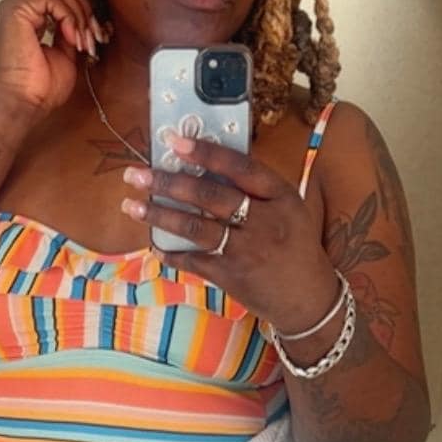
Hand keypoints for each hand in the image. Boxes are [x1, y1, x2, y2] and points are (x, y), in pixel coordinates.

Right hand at [0, 0, 102, 126]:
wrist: (25, 102)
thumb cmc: (41, 86)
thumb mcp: (67, 52)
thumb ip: (72, 27)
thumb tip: (84, 14)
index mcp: (29, 15)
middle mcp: (19, 7)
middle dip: (84, 10)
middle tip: (92, 38)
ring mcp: (15, 6)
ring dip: (79, 17)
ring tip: (82, 42)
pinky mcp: (15, 9)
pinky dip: (68, 18)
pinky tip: (70, 37)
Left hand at [120, 133, 337, 335]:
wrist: (310, 299)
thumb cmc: (296, 247)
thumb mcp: (289, 209)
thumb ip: (256, 189)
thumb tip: (206, 166)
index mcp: (281, 197)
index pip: (240, 167)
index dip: (206, 153)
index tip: (174, 142)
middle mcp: (264, 222)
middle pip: (210, 196)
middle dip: (168, 183)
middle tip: (136, 174)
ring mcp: (247, 251)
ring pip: (196, 228)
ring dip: (160, 215)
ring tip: (132, 205)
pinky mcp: (232, 277)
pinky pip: (195, 261)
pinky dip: (172, 253)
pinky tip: (153, 244)